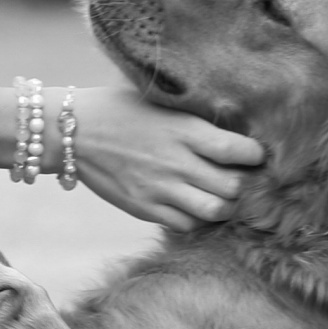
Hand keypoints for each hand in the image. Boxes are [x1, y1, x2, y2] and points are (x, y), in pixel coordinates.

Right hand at [64, 84, 261, 232]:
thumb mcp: (162, 104)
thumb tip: (235, 134)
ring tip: (221, 195)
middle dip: (244, 185)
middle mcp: (177, 162)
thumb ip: (196, 121)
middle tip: (241, 178)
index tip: (253, 154)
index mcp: (185, 130)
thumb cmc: (120, 109)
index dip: (255, 156)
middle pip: (234, 187)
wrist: (71, 131)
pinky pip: (185, 224)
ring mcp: (160, 189)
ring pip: (214, 212)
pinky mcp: (144, 208)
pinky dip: (197, 218)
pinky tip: (194, 204)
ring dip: (224, 206)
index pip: (241, 151)